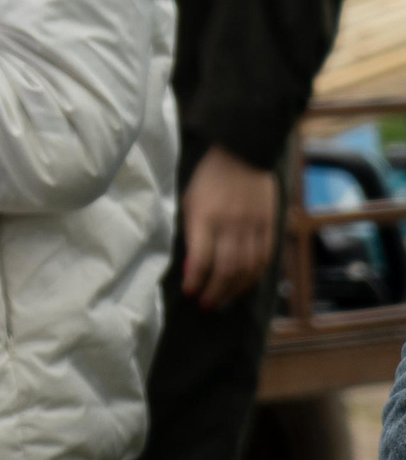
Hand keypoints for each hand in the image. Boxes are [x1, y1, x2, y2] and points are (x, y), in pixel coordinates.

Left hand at [181, 144, 278, 309]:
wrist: (243, 155)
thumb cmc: (208, 179)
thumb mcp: (190, 201)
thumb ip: (192, 233)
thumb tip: (193, 266)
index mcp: (206, 217)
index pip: (201, 258)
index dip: (195, 280)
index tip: (189, 292)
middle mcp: (231, 225)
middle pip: (226, 269)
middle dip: (215, 291)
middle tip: (206, 305)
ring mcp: (254, 227)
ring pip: (248, 269)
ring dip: (234, 290)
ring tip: (222, 302)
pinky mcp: (271, 227)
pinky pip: (264, 259)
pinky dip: (254, 277)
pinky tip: (243, 287)